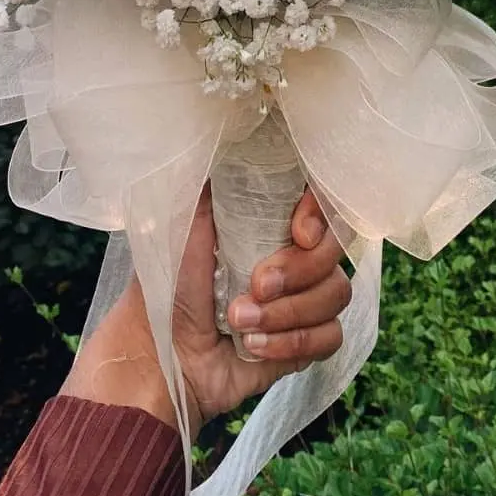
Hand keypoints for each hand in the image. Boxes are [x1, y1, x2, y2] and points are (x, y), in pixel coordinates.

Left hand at [61, 185, 350, 439]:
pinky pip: (330, 336)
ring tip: (238, 324)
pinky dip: (292, 343)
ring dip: (286, 314)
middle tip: (254, 285)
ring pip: (336, 293)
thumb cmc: (167, 288)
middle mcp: (294, 254)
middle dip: (297, 271)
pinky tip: (254, 347)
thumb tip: (221, 139)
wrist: (159, 357)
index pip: (322, 200)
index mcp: (269, 220)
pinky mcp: (306, 341)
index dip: (322, 212)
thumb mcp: (182, 229)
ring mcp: (304, 297)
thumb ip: (209, 190)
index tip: (298, 231)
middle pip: (335, 249)